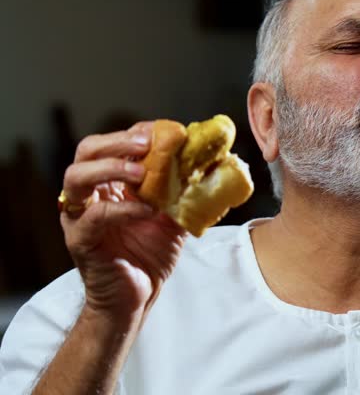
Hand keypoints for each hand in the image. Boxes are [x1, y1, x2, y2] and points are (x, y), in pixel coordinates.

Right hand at [61, 122, 188, 323]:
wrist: (137, 296)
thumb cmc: (150, 254)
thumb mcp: (174, 215)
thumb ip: (185, 190)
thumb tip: (213, 164)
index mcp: (108, 183)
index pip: (111, 144)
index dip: (134, 134)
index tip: (163, 131)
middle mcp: (88, 195)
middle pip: (86, 151)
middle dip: (118, 142)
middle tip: (148, 144)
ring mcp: (79, 217)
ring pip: (77, 177)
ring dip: (112, 168)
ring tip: (143, 174)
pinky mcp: (80, 241)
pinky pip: (93, 217)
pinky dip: (122, 209)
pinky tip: (147, 211)